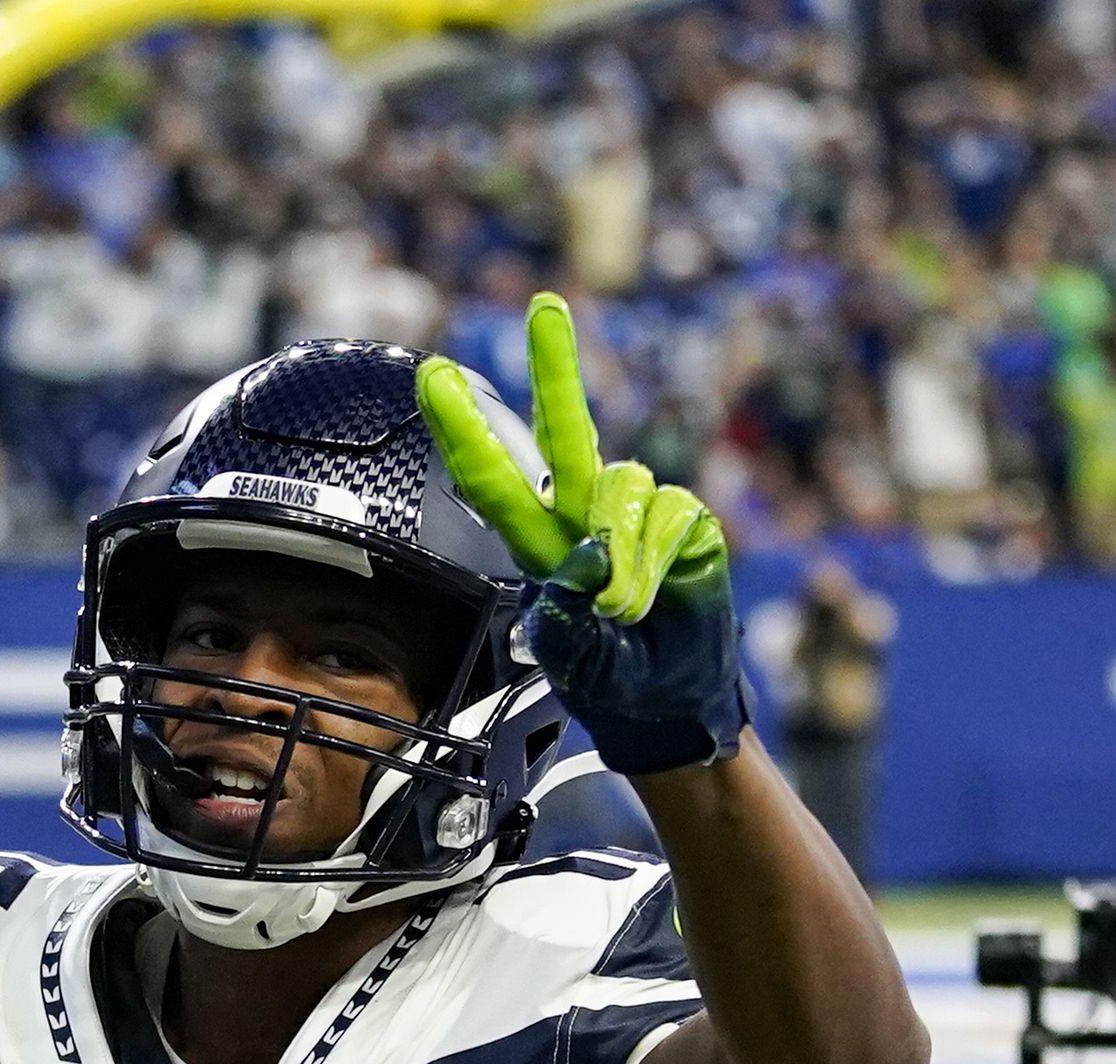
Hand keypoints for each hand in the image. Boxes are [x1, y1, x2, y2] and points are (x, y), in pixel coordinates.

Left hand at [416, 293, 749, 774]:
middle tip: (545, 307)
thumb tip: (591, 558)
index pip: (494, 482)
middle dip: (555, 367)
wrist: (675, 705)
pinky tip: (658, 597)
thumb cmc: (616, 683)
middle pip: (566, 433)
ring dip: (623, 563)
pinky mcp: (685, 520)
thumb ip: (570, 619)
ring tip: (629, 613)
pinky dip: (654, 564)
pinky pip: (664, 517)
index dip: (465, 430)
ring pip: (621, 491)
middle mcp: (586, 517)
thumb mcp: (577, 664)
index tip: (431, 378)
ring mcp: (638, 513)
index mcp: (542, 548)